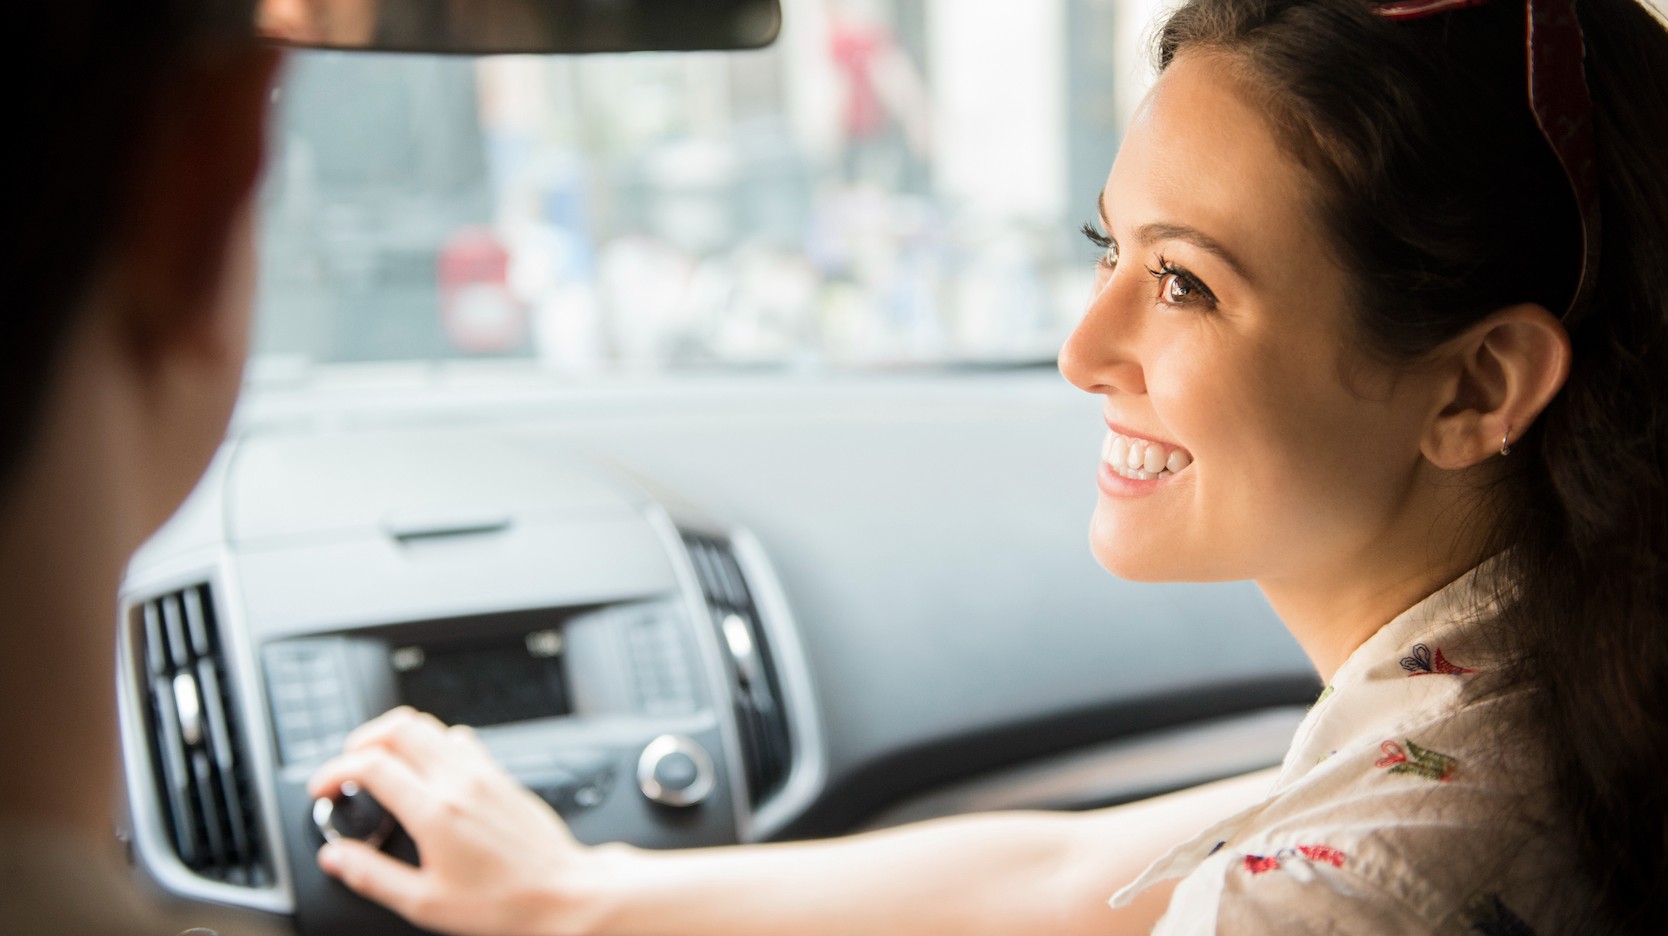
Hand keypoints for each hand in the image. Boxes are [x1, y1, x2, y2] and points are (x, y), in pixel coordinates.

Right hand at [307, 707, 604, 935]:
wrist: (562, 892)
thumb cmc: (503, 903)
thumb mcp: (426, 902)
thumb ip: (373, 876)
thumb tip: (336, 858)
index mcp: (435, 811)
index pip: (371, 764)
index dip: (334, 770)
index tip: (323, 788)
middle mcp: (460, 782)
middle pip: (399, 727)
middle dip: (362, 739)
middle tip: (347, 766)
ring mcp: (484, 773)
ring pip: (431, 726)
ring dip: (396, 736)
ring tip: (380, 763)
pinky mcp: (501, 776)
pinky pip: (460, 739)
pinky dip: (432, 743)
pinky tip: (427, 770)